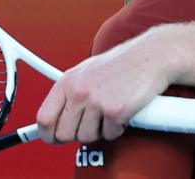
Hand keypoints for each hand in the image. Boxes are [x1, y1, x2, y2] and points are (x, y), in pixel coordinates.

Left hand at [35, 29, 175, 143]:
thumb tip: (55, 119)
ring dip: (99, 131)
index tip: (55, 138)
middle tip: (90, 125)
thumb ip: (70, 93)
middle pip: (64, 133)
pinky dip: (117, 128)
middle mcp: (79, 91)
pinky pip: (109, 134)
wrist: (150, 56)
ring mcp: (96, 101)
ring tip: (108, 114)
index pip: (44, 118)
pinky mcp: (115, 111)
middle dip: (77, 134)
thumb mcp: (86, 72)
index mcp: (68, 81)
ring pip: (86, 137)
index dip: (48, 134)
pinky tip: (122, 112)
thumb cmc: (121, 64)